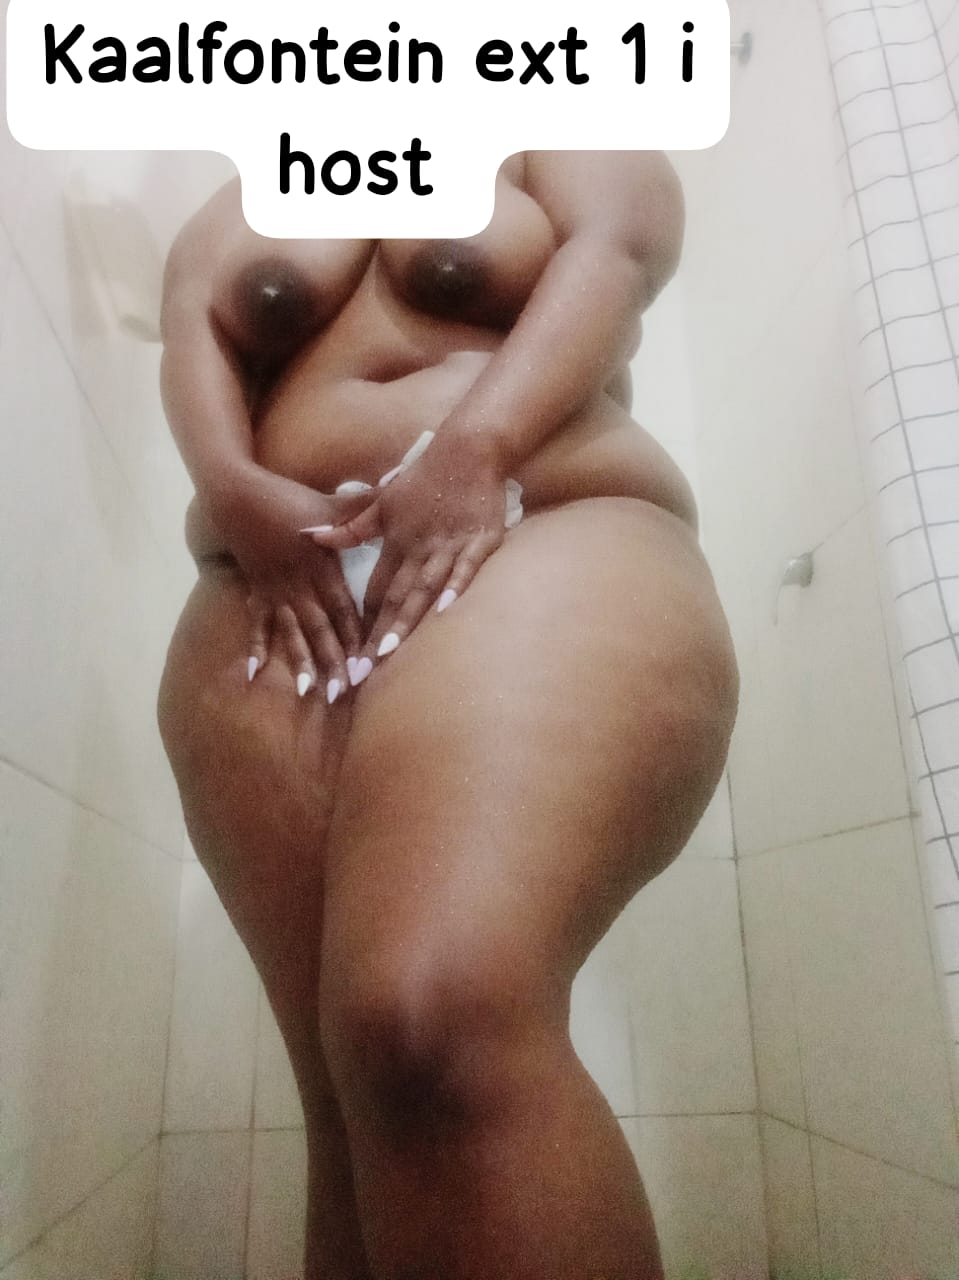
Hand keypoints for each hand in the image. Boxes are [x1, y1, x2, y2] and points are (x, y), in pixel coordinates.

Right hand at [209, 466, 376, 699]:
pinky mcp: (258, 591)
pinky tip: (256, 672)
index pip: (343, 607)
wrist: (235, 496)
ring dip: (300, 662)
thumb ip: (363, 503)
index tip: (366, 660)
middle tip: (342, 692)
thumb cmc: (287, 497)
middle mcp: (299, 584)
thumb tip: (397, 483)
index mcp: (321, 565)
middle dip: (332, 661)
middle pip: (320, 628)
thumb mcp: (330, 499)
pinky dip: (257, 646)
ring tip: (309, 691)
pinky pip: (258, 623)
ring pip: (292, 632)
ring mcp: (276, 590)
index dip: (355, 634)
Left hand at [307, 432, 507, 667]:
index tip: (350, 657)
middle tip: (361, 671)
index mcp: (396, 543)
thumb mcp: (383, 502)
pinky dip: (455, 586)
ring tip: (390, 650)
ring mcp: (450, 546)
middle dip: (378, 636)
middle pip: (396, 599)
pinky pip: (466, 567)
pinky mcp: (480, 541)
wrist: (469, 449)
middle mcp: (419, 549)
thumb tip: (309, 536)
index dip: (362, 624)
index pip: (375, 591)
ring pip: (424, 589)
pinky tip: (444, 610)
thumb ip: (351, 527)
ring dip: (406, 620)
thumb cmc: (426, 477)